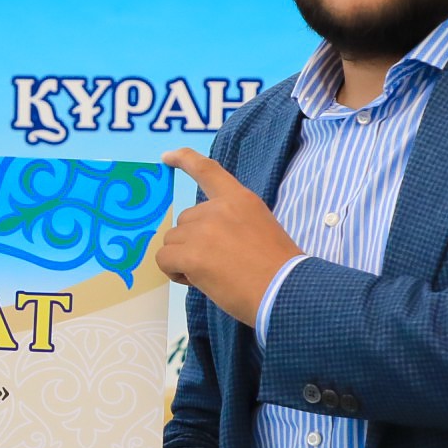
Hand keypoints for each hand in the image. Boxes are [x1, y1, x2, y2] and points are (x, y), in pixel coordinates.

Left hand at [156, 148, 301, 325]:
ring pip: (172, 241)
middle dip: (192, 242)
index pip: (208, 171)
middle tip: (217, 264)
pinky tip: (195, 281)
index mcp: (240, 199)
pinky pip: (164, 259)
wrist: (284, 291)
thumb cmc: (278, 270)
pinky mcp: (191, 254)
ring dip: (183, 258)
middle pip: (184, 220)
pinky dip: (173, 271)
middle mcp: (218, 208)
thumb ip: (232, 225)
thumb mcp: (260, 229)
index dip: (184, 160)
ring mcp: (203, 229)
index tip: (166, 157)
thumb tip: (206, 243)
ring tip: (211, 275)